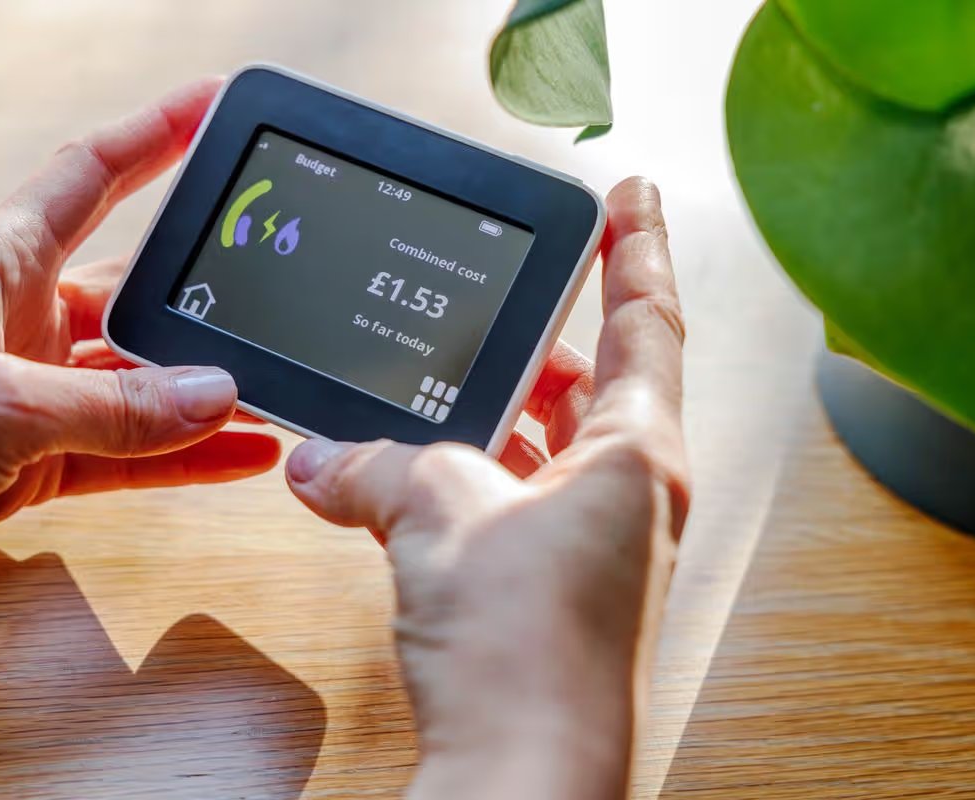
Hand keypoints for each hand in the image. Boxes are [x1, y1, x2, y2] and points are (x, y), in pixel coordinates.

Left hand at [0, 81, 280, 617]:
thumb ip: (110, 406)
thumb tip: (212, 393)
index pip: (88, 177)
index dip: (153, 135)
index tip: (214, 107)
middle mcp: (17, 322)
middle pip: (134, 293)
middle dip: (204, 297)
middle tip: (278, 299)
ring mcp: (29, 395)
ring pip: (140, 384)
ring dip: (205, 393)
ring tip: (280, 396)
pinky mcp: (30, 460)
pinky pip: (127, 450)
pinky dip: (182, 455)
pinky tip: (239, 454)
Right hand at [286, 178, 687, 799]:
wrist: (526, 774)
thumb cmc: (530, 652)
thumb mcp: (441, 516)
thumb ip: (379, 466)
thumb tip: (326, 460)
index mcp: (637, 455)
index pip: (648, 319)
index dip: (638, 246)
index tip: (632, 193)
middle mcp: (629, 497)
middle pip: (593, 383)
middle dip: (542, 339)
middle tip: (503, 297)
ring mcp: (592, 546)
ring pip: (542, 448)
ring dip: (492, 415)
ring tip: (437, 382)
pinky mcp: (549, 590)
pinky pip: (509, 504)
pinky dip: (466, 479)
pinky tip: (409, 476)